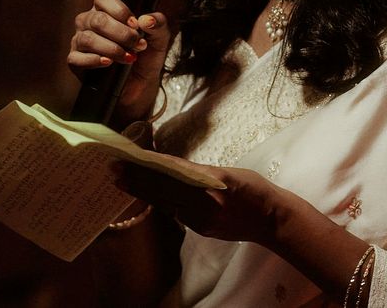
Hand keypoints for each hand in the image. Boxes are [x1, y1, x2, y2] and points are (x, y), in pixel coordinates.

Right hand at [67, 0, 171, 120]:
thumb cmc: (147, 55)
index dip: (119, 10)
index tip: (135, 25)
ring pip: (88, 38)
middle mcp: (89, 22)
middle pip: (97, 20)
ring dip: (112, 48)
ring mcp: (80, 41)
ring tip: (129, 57)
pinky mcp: (75, 61)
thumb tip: (145, 20)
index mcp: (106, 10)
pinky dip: (94, 60)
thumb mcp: (160, 38)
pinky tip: (108, 63)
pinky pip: (77, 57)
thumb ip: (158, 23)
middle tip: (137, 45)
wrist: (141, 83)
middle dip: (121, 33)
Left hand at [113, 159, 283, 246]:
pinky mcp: (202, 228)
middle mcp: (203, 204)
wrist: (273, 221)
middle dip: (137, 179)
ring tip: (122, 180)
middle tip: (113, 169)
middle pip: (164, 190)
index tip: (130, 158)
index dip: (149, 167)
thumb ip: (203, 173)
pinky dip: (160, 200)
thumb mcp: (231, 174)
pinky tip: (148, 194)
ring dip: (143, 190)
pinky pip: (176, 211)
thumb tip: (174, 167)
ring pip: (166, 201)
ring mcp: (201, 219)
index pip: (173, 174)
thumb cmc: (256, 190)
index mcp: (212, 185)